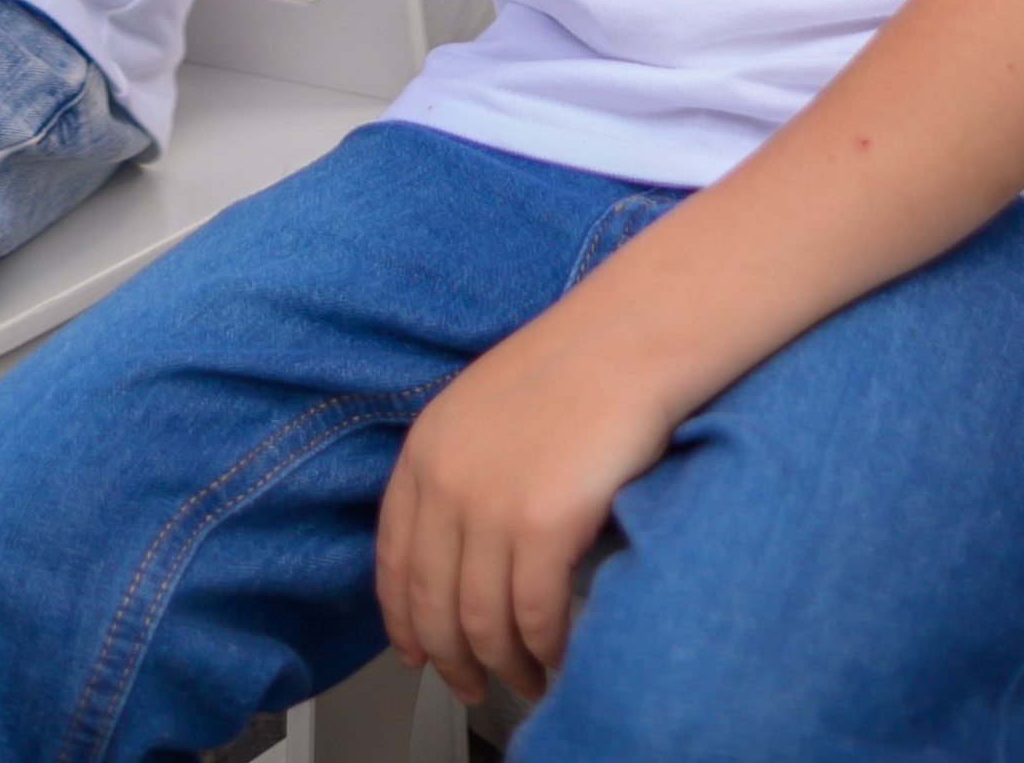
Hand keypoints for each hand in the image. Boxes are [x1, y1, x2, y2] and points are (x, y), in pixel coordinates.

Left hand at [378, 312, 677, 705]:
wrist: (629, 336)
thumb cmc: (574, 366)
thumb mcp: (483, 409)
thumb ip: (458, 470)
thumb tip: (458, 552)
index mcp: (425, 449)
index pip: (393, 562)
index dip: (403, 621)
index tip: (416, 653)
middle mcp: (446, 481)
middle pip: (432, 604)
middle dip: (451, 661)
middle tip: (472, 688)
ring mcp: (491, 504)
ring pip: (481, 621)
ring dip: (503, 665)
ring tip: (525, 678)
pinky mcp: (543, 524)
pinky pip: (533, 615)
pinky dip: (543, 648)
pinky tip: (555, 656)